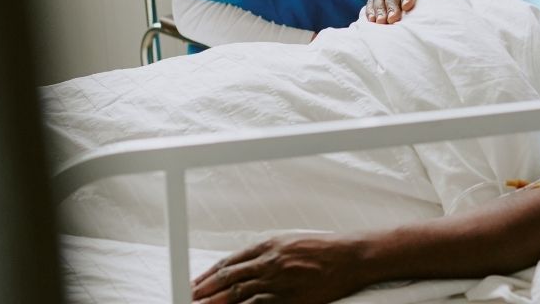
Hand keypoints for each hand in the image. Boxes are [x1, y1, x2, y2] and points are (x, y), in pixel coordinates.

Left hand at [192, 234, 368, 303]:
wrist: (349, 258)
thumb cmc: (322, 249)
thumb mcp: (289, 242)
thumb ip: (265, 253)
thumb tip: (241, 265)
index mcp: (268, 245)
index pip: (229, 262)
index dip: (209, 275)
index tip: (195, 283)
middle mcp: (268, 262)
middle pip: (228, 279)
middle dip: (205, 291)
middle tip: (189, 298)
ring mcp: (277, 282)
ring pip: (237, 295)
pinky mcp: (288, 299)